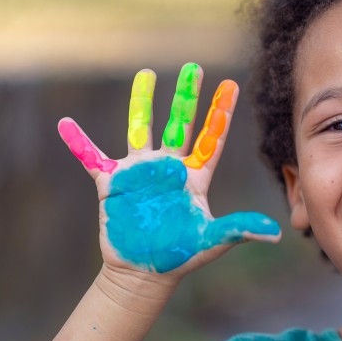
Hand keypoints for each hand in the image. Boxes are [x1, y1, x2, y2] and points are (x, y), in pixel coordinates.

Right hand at [58, 63, 280, 276]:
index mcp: (195, 177)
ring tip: (147, 74)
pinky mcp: (112, 184)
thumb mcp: (212, 241)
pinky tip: (65, 123)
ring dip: (142, 102)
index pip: (211, 138)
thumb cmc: (181, 256)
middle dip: (187, 96)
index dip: (221, 112)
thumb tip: (276, 235)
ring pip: (140, 128)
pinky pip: (91, 157)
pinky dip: (78, 142)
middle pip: (179, 123)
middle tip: (195, 67)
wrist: (144, 272)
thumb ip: (239, 229)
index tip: (232, 85)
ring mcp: (140, 172)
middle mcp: (170, 168)